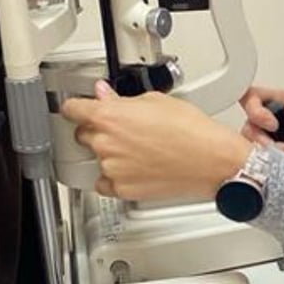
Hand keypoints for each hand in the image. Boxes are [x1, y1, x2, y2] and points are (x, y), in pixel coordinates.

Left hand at [62, 81, 252, 200]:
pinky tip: (135, 166)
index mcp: (109, 116)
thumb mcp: (155, 101)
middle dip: (98, 129)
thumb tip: (106, 94)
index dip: (76, 106)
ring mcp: (112, 169)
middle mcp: (105, 144)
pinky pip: (106, 182)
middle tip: (123, 128)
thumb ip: (122, 99)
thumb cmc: (191, 130)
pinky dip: (115, 175)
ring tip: (139, 148)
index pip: (72, 109)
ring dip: (110, 153)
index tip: (78, 108)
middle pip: (83, 134)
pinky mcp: (122, 189)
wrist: (211, 160)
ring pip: (97, 158)